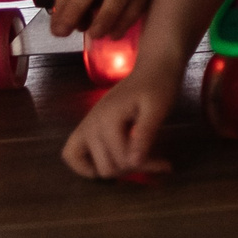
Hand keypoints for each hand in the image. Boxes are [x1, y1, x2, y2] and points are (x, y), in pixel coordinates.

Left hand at [49, 0, 152, 38]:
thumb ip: (70, 5)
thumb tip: (61, 29)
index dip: (63, 3)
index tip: (58, 29)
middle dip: (78, 6)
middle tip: (68, 31)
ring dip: (105, 16)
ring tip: (94, 35)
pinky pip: (136, 5)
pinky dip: (124, 22)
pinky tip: (114, 35)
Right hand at [62, 69, 178, 180]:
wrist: (153, 68)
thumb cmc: (158, 87)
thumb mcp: (158, 109)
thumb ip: (145, 134)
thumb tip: (133, 162)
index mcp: (108, 119)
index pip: (123, 160)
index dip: (146, 165)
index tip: (165, 164)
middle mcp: (91, 123)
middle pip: (108, 168)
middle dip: (132, 169)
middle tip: (153, 161)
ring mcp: (87, 125)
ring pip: (94, 167)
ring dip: (116, 170)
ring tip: (135, 162)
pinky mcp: (87, 127)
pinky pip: (72, 155)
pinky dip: (85, 167)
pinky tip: (105, 166)